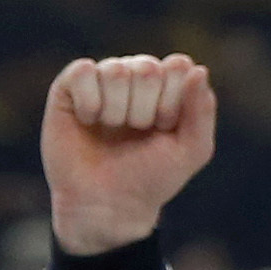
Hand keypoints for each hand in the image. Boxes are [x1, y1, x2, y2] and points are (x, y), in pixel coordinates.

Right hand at [42, 54, 218, 253]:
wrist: (108, 203)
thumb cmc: (152, 176)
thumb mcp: (191, 150)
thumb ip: (202, 110)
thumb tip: (198, 68)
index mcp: (167, 86)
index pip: (178, 66)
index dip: (173, 102)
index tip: (166, 128)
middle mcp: (135, 76)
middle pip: (148, 67)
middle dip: (146, 109)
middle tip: (138, 132)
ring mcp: (101, 79)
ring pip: (116, 69)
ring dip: (118, 110)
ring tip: (113, 129)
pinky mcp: (68, 86)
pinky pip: (83, 71)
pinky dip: (90, 103)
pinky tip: (88, 122)